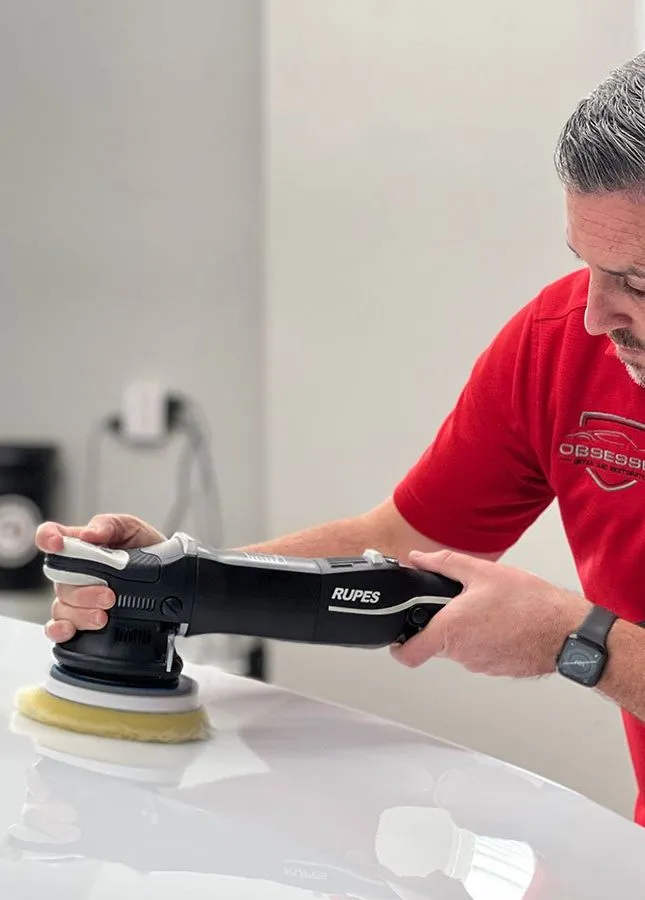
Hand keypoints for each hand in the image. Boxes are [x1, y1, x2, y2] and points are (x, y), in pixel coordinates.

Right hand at [35, 514, 164, 643]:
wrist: (169, 580)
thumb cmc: (147, 550)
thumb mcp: (134, 529)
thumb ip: (110, 525)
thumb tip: (90, 533)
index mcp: (82, 545)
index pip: (52, 536)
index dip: (48, 538)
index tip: (57, 544)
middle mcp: (74, 572)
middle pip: (59, 581)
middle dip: (82, 590)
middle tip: (108, 594)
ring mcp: (77, 598)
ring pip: (61, 607)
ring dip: (80, 613)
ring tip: (104, 616)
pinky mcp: (81, 620)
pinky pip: (58, 627)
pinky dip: (60, 630)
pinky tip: (72, 630)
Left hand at [391, 549, 589, 676]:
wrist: (566, 630)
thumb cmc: (529, 604)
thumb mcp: (482, 572)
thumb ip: (443, 564)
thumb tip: (418, 559)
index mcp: (451, 630)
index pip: (409, 654)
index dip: (399, 646)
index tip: (398, 636)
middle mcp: (462, 653)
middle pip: (436, 644)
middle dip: (441, 624)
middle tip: (456, 603)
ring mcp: (480, 664)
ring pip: (460, 648)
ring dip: (465, 631)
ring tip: (486, 609)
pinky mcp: (497, 668)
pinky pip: (480, 653)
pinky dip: (484, 639)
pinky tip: (501, 621)